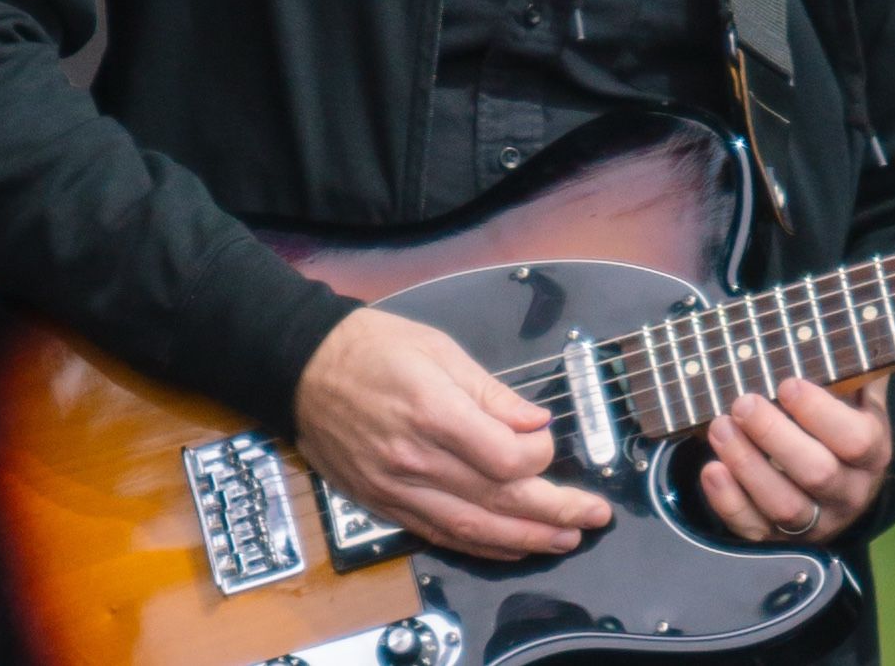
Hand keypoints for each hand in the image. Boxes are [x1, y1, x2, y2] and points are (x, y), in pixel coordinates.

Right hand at [292, 307, 610, 560]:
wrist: (301, 369)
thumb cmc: (370, 348)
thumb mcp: (439, 349)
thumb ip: (492, 393)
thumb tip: (536, 422)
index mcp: (433, 412)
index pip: (504, 458)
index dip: (540, 456)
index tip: (549, 441)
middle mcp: (415, 459)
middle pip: (498, 499)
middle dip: (554, 512)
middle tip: (593, 516)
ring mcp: (397, 487)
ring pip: (472, 527)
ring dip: (526, 538)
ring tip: (566, 539)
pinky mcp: (384, 503)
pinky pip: (439, 535)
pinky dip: (481, 545)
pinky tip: (511, 546)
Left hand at [699, 375, 891, 544]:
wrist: (846, 482)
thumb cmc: (845, 422)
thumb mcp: (861, 396)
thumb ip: (858, 365)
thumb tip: (856, 319)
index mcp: (873, 453)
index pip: (854, 440)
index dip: (819, 413)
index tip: (786, 383)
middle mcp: (849, 492)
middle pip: (817, 473)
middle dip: (774, 436)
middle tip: (743, 402)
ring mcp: (816, 521)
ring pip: (783, 506)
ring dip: (747, 465)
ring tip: (719, 427)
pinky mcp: (780, 538)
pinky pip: (754, 529)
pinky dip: (729, 502)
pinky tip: (711, 470)